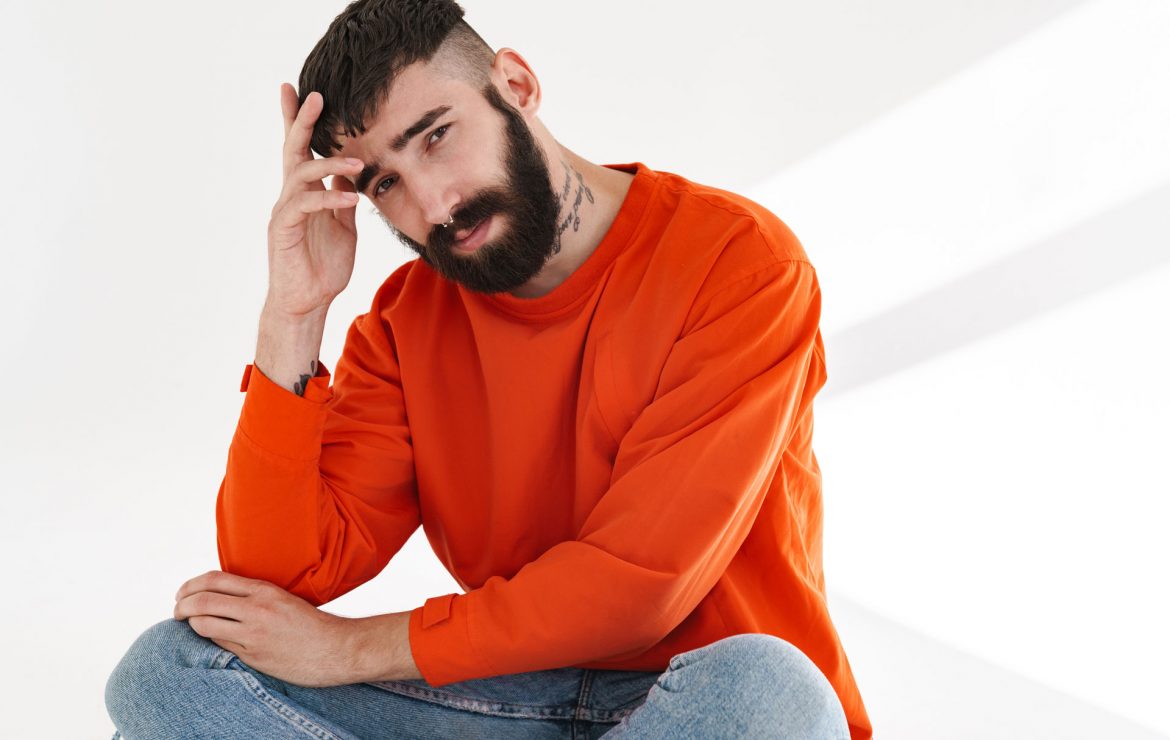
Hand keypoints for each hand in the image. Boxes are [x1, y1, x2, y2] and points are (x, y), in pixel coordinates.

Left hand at [173, 570, 354, 687]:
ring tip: (187, 624)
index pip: (215, 580)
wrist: (336, 649)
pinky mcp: (252, 655)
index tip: (183, 592)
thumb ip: (255, 596)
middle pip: (202, 601)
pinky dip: (208, 639)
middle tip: (176, 610)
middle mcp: (256, 609)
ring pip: (204, 624)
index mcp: (264, 590)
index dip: (191, 585)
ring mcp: (252, 634)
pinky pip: (219, 644)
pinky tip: (209, 637)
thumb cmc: (313, 625)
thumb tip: (222, 596)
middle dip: (181, 605)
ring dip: (189, 623)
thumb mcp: (284, 598)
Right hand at [265, 83, 362, 318]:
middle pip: (292, 149)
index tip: (302, 90)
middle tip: (316, 95)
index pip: (301, 150)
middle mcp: (290, 196)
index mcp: (305, 193)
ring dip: (330, 163)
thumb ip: (344, 198)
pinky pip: (305, 204)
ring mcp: (285, 211)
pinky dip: (329, 197)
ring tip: (358, 162)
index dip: (299, 121)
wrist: (307, 302)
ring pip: (300, 173)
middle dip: (303, 120)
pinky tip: (351, 198)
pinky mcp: (284, 229)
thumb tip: (352, 171)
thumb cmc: (323, 267)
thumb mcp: (343, 227)